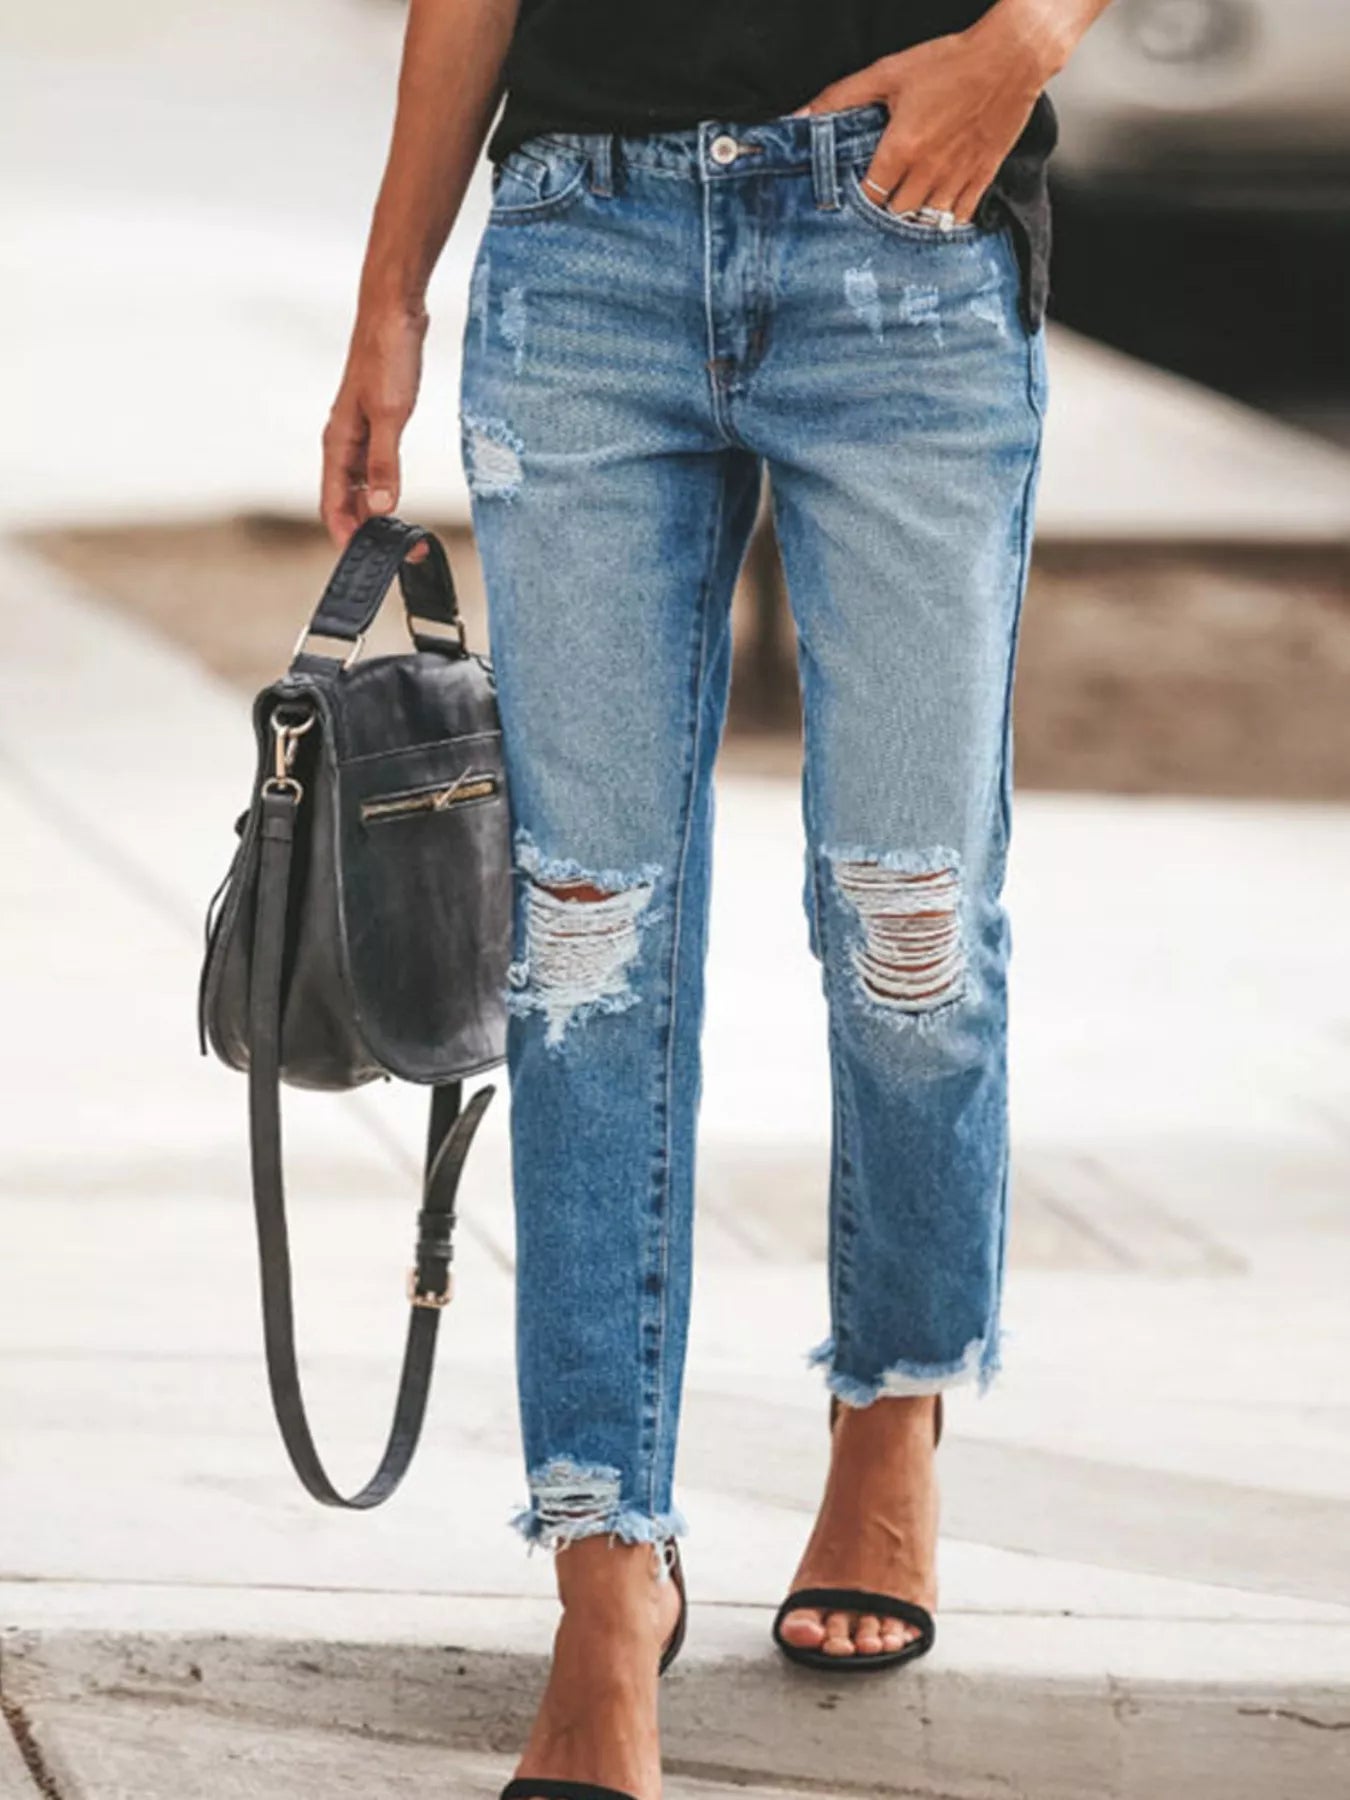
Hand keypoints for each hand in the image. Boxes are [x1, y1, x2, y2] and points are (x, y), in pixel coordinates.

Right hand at [321, 302, 428, 546]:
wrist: (394, 312)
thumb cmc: (387, 356)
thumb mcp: (390, 415)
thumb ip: (385, 464)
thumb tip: (382, 508)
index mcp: (338, 443)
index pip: (333, 504)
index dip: (346, 535)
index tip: (367, 561)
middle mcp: (342, 441)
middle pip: (347, 499)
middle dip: (367, 529)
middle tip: (400, 553)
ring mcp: (359, 431)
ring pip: (361, 485)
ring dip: (378, 511)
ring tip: (404, 533)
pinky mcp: (377, 421)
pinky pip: (375, 466)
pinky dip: (385, 487)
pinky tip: (400, 497)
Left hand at [793, 2, 1070, 223]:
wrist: (1011, 56)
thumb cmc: (949, 61)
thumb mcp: (889, 72)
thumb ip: (841, 98)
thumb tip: (799, 117)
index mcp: (902, 149)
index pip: (869, 197)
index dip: (857, 204)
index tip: (850, 205)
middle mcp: (928, 171)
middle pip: (896, 217)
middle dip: (883, 218)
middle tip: (875, 217)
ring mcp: (957, 178)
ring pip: (927, 223)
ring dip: (912, 225)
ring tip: (902, 222)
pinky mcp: (982, 177)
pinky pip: (959, 218)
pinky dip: (946, 225)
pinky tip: (934, 222)